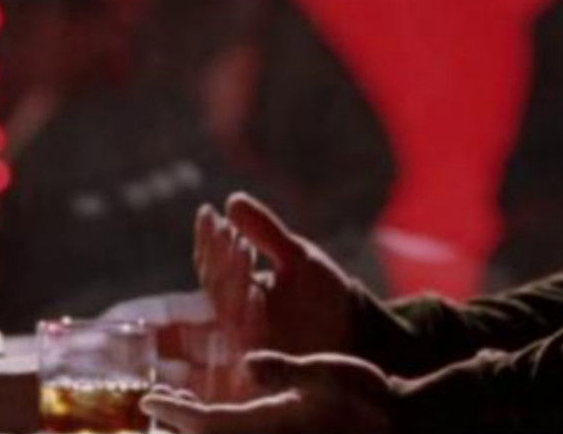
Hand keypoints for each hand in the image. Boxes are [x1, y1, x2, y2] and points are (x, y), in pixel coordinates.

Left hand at [142, 352, 400, 433]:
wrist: (402, 428)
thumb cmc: (367, 398)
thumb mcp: (328, 372)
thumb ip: (285, 370)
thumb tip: (249, 363)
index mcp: (270, 424)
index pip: (208, 424)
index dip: (175, 413)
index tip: (150, 401)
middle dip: (180, 429)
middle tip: (159, 409)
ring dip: (200, 431)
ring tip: (182, 414)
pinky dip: (224, 431)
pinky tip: (222, 421)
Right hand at [195, 193, 359, 359]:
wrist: (354, 332)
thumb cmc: (320, 293)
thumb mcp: (295, 256)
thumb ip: (265, 231)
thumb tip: (233, 199)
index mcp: (238, 291)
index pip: (213, 265)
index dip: (209, 240)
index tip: (208, 212)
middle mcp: (237, 318)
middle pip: (217, 286)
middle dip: (221, 256)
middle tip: (225, 228)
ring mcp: (251, 341)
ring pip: (230, 310)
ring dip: (234, 280)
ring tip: (242, 248)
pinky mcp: (268, 363)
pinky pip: (252, 340)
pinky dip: (251, 316)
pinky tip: (255, 292)